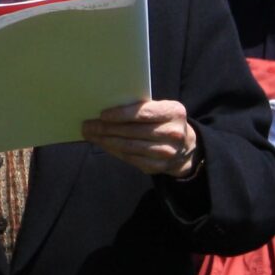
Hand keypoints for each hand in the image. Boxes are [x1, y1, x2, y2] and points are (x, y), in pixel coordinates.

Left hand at [81, 100, 199, 177]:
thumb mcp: (161, 109)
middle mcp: (172, 133)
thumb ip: (141, 108)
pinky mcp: (158, 166)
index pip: (144, 113)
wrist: (186, 146)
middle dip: (106, 129)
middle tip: (88, 125)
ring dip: (106, 141)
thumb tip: (106, 112)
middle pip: (133, 131)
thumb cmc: (164, 122)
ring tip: (90, 134)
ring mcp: (166, 152)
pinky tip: (103, 144)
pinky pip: (131, 159)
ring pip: (129, 147)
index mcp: (173, 112)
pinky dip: (114, 151)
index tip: (102, 115)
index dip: (121, 115)